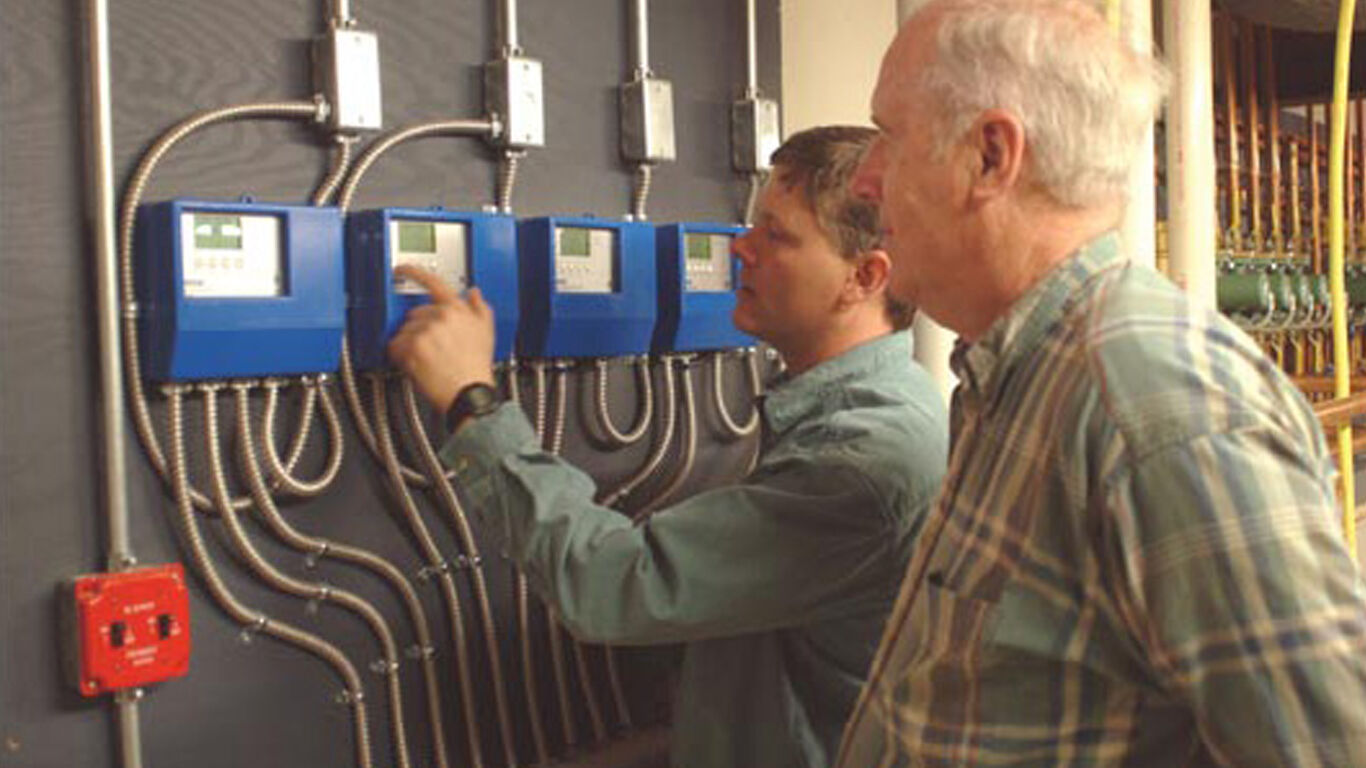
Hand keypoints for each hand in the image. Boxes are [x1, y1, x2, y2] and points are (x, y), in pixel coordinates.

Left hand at [387, 265, 495, 414]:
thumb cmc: (477, 366)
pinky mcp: (413, 348)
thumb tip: (473, 292)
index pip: (432, 281)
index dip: (413, 272)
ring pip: (404, 331)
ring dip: (410, 344)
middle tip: (431, 346)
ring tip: (427, 359)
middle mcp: (441, 316)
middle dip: (419, 328)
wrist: (469, 393)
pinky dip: (400, 356)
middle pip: (414, 314)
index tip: (402, 269)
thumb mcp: (487, 331)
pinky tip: (416, 364)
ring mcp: (426, 332)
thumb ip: (480, 306)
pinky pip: (395, 346)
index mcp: (458, 309)